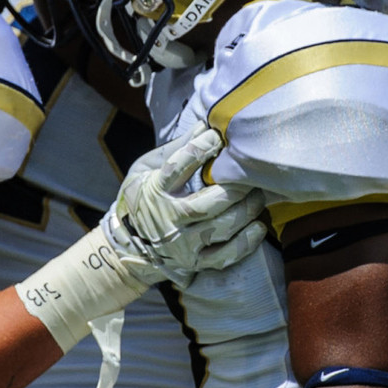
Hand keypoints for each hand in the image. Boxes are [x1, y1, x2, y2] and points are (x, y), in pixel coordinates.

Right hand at [15, 129, 265, 350]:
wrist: (128, 246)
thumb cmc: (143, 198)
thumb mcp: (146, 169)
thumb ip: (174, 149)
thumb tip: (205, 125)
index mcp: (155, 190)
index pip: (178, 166)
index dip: (202, 147)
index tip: (218, 136)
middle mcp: (168, 219)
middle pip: (205, 204)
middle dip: (234, 187)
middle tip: (251, 174)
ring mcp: (182, 245)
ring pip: (219, 229)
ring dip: (245, 211)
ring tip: (259, 195)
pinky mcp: (195, 263)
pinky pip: (224, 256)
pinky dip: (245, 243)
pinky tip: (259, 226)